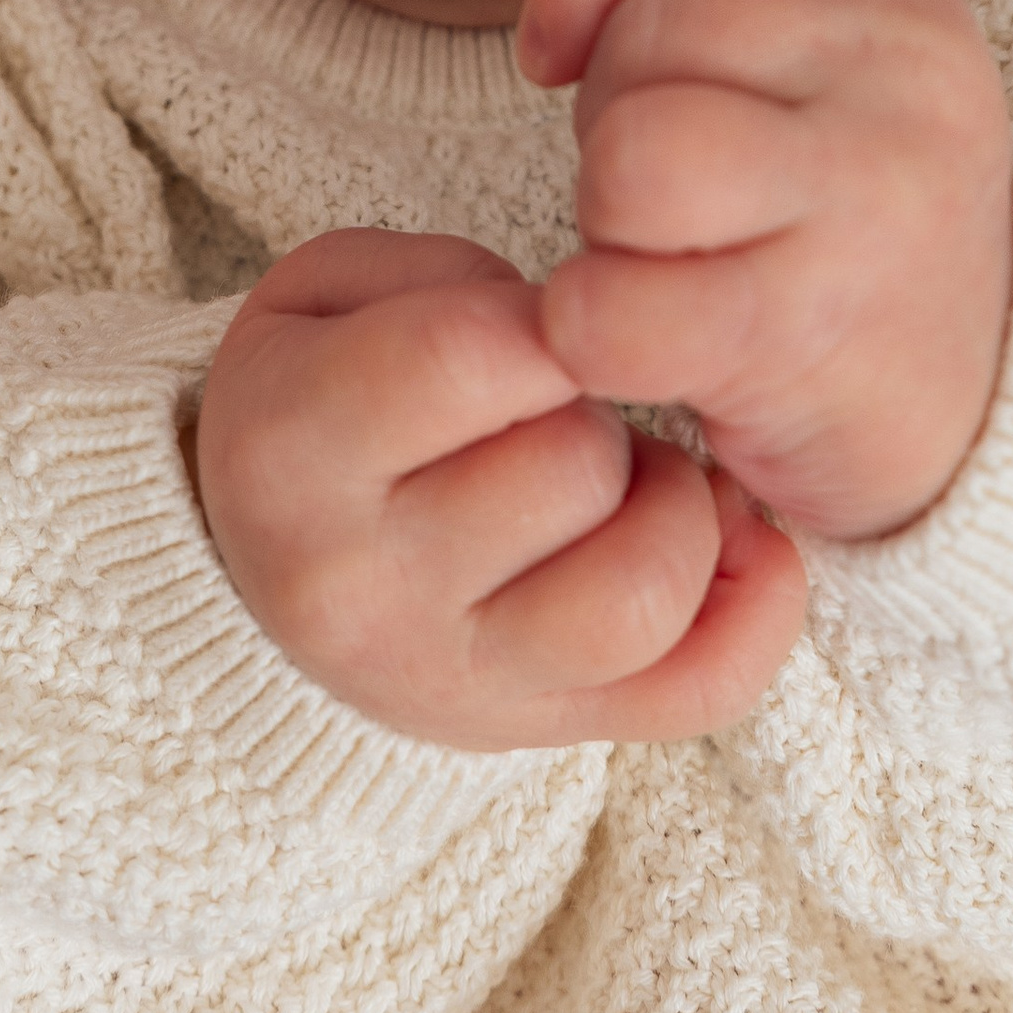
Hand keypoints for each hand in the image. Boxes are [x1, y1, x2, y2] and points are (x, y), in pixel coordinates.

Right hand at [193, 228, 807, 746]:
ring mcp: (458, 680)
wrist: (258, 564)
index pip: (467, 361)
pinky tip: (728, 536)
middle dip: (604, 403)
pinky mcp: (544, 732)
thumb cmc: (315, 394)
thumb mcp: (324, 290)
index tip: (554, 318)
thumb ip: (444, 280)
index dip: (551, 314)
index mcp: (293, 454)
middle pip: (571, 470)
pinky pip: (699, 689)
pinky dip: (754, 608)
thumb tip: (577, 341)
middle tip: (572, 401)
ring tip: (636, 474)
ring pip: (638, 597)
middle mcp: (365, 588)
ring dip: (674, 507)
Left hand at [512, 0, 1012, 540]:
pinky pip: (621, 304)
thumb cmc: (858, 226)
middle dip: (606, 116)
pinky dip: (587, 326)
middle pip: (655, 33)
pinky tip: (628, 341)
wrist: (995, 410)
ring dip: (603, 216)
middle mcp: (896, 74)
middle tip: (654, 199)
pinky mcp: (810, 328)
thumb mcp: (801, 72)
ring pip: (635, 151)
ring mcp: (867, 197)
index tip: (554, 48)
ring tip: (653, 256)